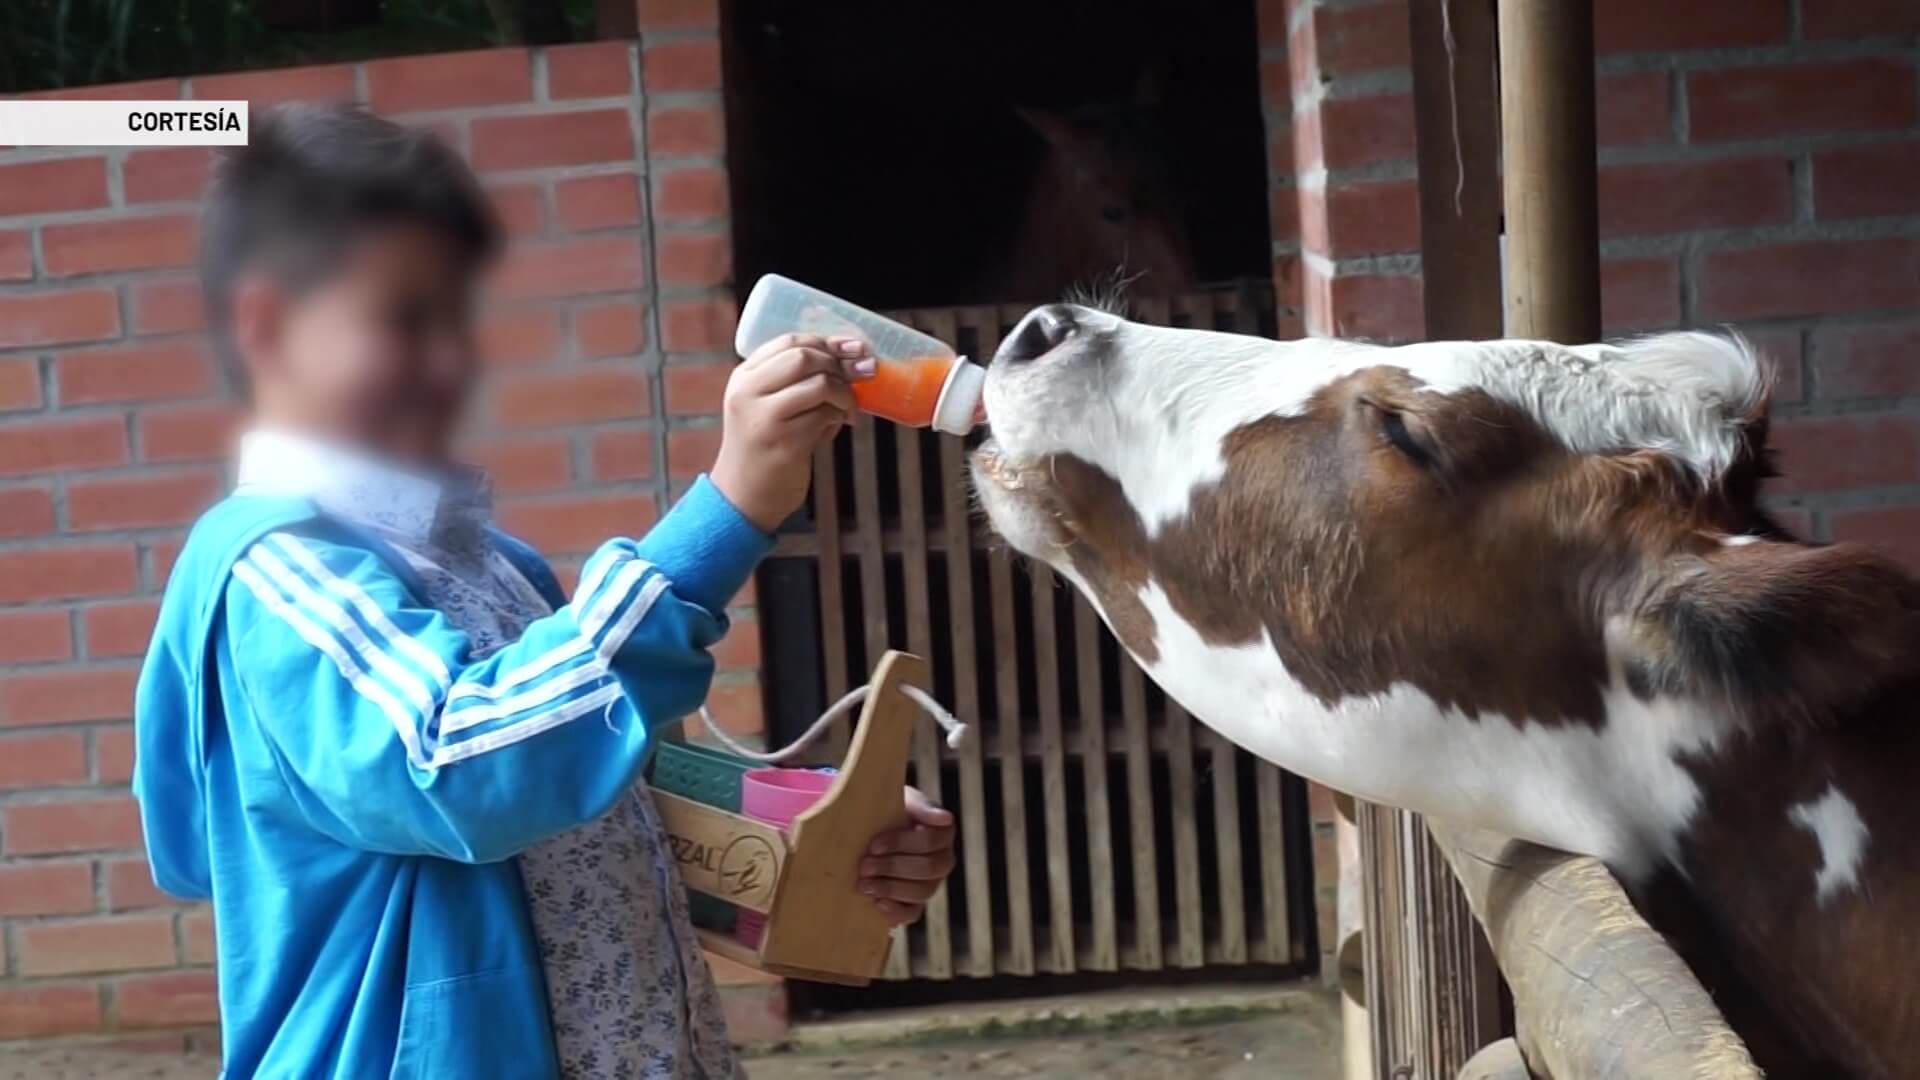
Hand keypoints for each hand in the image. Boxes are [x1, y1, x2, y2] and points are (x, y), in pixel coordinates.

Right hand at [710, 333, 873, 532]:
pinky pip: (825, 416)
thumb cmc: (767, 446)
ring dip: (844, 393)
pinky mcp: (784, 443)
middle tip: (860, 376)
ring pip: (819, 384)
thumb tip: (853, 355)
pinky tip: (839, 425)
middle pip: (804, 357)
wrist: (745, 497)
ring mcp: (764, 418)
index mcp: (743, 378)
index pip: (788, 342)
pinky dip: (839, 416)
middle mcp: (748, 394)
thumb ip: (797, 381)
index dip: (826, 340)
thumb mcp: (769, 406)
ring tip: (848, 408)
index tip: (854, 348)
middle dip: (839, 364)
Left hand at [857, 787, 955, 925]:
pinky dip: (896, 911)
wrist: (869, 829)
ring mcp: (931, 883)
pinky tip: (877, 903)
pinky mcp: (916, 902)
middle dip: (893, 867)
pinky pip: (914, 913)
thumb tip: (946, 818)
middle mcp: (942, 859)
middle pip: (928, 868)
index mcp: (942, 832)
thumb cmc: (887, 811)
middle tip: (864, 866)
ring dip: (890, 888)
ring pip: (922, 892)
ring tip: (864, 885)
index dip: (902, 844)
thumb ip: (921, 807)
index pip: (931, 841)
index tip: (874, 845)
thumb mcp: (902, 800)